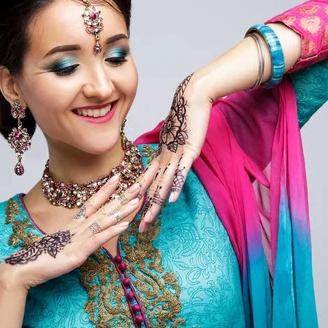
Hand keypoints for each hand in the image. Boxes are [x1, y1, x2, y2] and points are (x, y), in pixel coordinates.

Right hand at [0, 171, 153, 290]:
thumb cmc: (39, 257)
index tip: (118, 177)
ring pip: (104, 221)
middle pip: (103, 209)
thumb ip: (71, 239)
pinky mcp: (78, 253)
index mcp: (73, 225)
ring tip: (137, 200)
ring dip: (122, 210)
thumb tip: (80, 238)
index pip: (92, 203)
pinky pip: (98, 239)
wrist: (23, 267)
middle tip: (138, 184)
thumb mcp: (60, 245)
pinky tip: (125, 225)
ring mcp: (78, 239)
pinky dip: (112, 231)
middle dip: (121, 196)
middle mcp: (77, 228)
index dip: (106, 190)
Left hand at [139, 73, 212, 231]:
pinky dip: (175, 186)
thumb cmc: (186, 118)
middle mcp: (165, 159)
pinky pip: (180, 172)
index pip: (149, 183)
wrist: (192, 98)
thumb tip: (168, 164)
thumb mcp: (177, 140)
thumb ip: (173, 154)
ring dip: (155, 204)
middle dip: (145, 211)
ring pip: (162, 184)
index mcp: (161, 157)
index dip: (142, 200)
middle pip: (153, 189)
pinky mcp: (188, 151)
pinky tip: (170, 199)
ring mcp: (175, 156)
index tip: (135, 216)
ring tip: (148, 220)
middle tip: (138, 229)